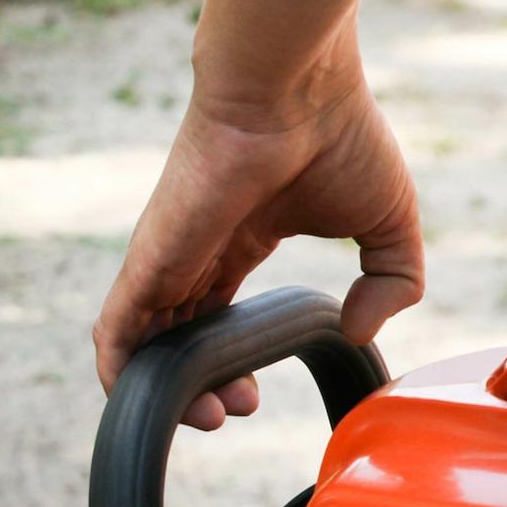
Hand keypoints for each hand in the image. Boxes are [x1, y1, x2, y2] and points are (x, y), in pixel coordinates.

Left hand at [93, 69, 423, 429]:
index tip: (258, 394)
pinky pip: (115, 329)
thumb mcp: (390, 221)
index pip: (217, 317)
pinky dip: (121, 371)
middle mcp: (198, 252)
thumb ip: (392, 280)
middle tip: (234, 412)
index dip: (233, 364)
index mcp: (242, 240)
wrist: (295, 87)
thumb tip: (359, 330)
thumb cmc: (341, 134)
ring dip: (164, 393)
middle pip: (178, 340)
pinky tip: (145, 400)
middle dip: (201, 390)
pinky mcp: (148, 260)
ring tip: (208, 419)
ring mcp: (168, 257)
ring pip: (144, 345)